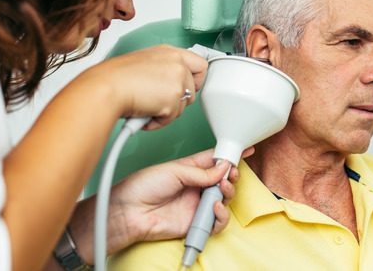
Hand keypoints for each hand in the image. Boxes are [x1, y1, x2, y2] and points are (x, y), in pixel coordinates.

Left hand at [73, 147, 254, 259]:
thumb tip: (223, 168)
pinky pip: (217, 222)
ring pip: (224, 200)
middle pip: (223, 181)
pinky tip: (214, 207)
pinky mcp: (195, 223)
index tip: (245, 149)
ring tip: (222, 189)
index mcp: (190, 169)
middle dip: (232, 175)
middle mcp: (195, 187)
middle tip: (232, 173)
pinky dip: (221, 215)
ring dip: (228, 193)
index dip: (230, 155)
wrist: (128, 212)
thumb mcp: (174, 170)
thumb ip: (201, 172)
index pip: (214, 160)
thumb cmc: (141, 187)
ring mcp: (196, 205)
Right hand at [75, 44, 207, 129]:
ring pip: (183, 105)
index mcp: (168, 52)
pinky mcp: (174, 97)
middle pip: (194, 89)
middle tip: (158, 101)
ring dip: (166, 112)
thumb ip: (162, 71)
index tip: (188, 87)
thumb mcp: (143, 65)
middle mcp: (176, 62)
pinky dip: (157, 122)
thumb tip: (169, 85)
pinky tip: (144, 113)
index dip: (196, 80)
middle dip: (177, 100)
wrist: (105, 88)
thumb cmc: (114, 79)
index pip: (199, 64)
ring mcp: (178, 79)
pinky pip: (172, 118)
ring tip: (146, 106)